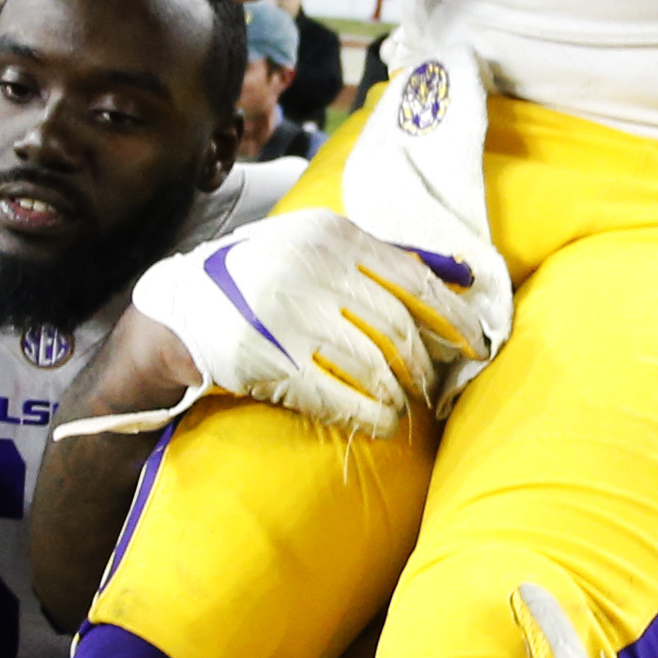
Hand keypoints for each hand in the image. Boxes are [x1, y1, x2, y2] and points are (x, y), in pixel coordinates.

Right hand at [130, 210, 503, 439]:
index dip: (454, 317)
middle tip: (434, 384)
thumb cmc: (264, 275)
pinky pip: (339, 396)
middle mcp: (312, 270)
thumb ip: (380, 257)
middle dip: (424, 364)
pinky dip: (371, 415)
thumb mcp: (315, 245)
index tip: (476, 345)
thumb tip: (461, 274)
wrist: (181, 309)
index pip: (414, 278)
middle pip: (397, 327)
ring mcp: (288, 316)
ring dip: (399, 393)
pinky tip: (383, 423)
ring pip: (373, 365)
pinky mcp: (268, 361)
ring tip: (406, 404)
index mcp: (332, 234)